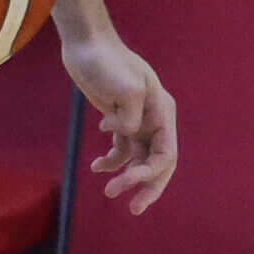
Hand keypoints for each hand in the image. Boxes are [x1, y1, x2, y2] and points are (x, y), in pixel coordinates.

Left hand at [64, 35, 177, 212]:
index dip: (153, 175)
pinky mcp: (119, 121)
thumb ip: (132, 117)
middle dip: (147, 187)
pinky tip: (96, 167)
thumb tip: (127, 134)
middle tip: (133, 208)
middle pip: (158, 163)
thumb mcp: (126, 87)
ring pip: (138, 160)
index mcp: (163, 111)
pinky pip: (121, 150)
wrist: (85, 45)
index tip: (130, 183)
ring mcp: (137, 121)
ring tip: (107, 191)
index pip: (167, 153)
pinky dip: (110, 162)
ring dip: (126, 177)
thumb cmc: (107, 62)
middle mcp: (155, 119)